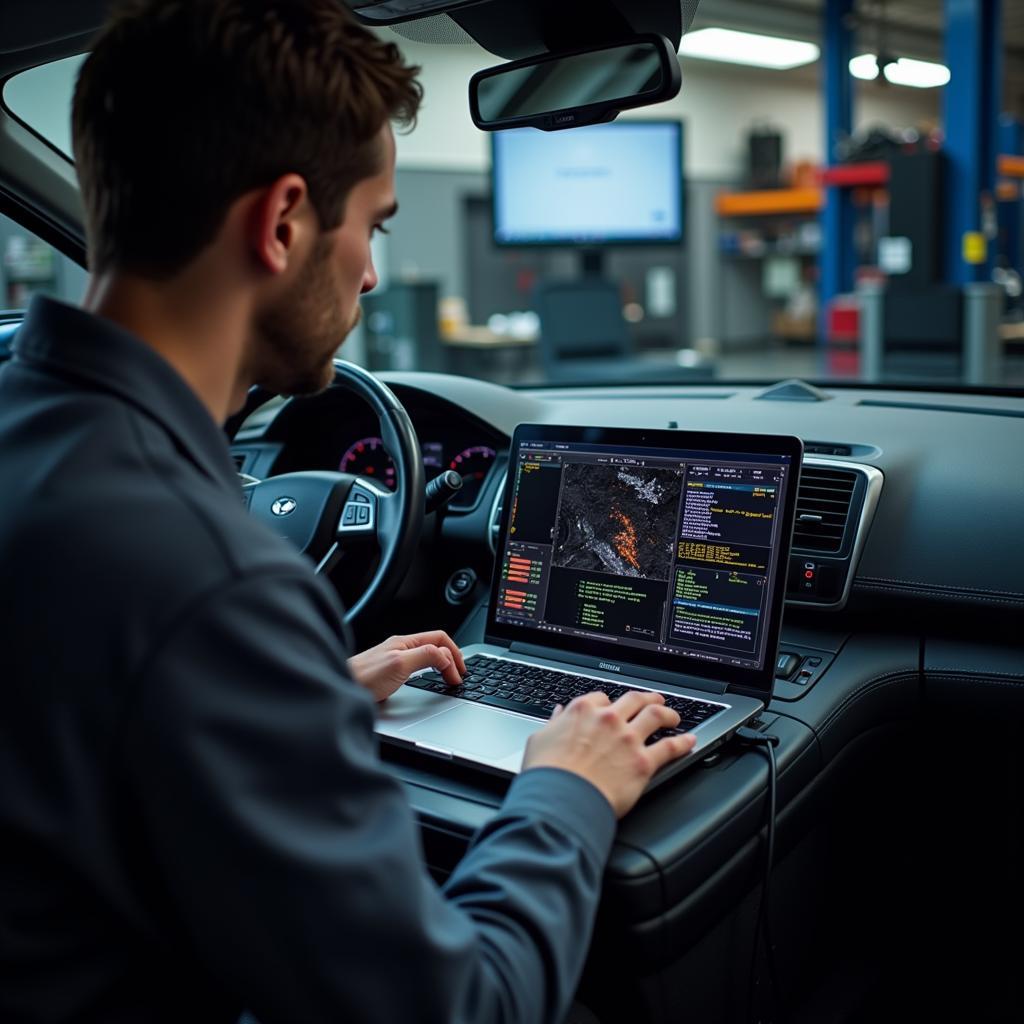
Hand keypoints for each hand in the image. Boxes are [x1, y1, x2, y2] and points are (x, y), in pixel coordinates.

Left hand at [348, 631, 465, 702]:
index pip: (440, 639)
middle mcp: (401, 648)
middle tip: (458, 676)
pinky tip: (429, 680)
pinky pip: (418, 667)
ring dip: (442, 665)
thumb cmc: (363, 678)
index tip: (459, 674)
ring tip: (449, 676)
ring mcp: (395, 659)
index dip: (454, 654)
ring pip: (427, 656)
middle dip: (452, 658)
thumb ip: (425, 656)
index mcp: (405, 642)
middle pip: (435, 646)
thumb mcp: (400, 664)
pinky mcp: (390, 673)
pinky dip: (430, 672)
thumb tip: (446, 657)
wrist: (340, 690)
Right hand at [522, 690, 696, 817]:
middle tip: (653, 701)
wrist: (561, 799)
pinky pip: (669, 747)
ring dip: (668, 713)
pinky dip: (682, 742)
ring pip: (656, 715)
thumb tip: (558, 714)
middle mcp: (608, 719)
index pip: (601, 698)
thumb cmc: (547, 774)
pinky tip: (689, 740)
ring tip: (673, 716)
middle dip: (646, 698)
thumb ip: (554, 723)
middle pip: (634, 700)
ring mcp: (628, 739)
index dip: (608, 704)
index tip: (611, 709)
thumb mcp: (539, 740)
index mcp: (582, 711)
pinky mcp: (643, 762)